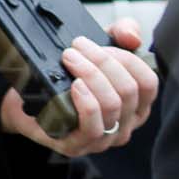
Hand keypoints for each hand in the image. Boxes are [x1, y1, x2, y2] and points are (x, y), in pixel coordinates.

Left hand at [0, 20, 156, 154]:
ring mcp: (104, 139)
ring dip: (91, 75)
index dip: (128, 60)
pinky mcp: (78, 147)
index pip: (148, 83)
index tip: (101, 44)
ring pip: (112, 105)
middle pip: (128, 90)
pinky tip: (75, 86)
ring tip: (70, 59)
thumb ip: (123, 31)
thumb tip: (133, 38)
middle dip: (102, 62)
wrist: (29, 97)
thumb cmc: (70, 74)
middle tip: (77, 48)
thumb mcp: (101, 46)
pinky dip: (86, 102)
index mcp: (137, 103)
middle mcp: (126, 124)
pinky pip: (93, 127)